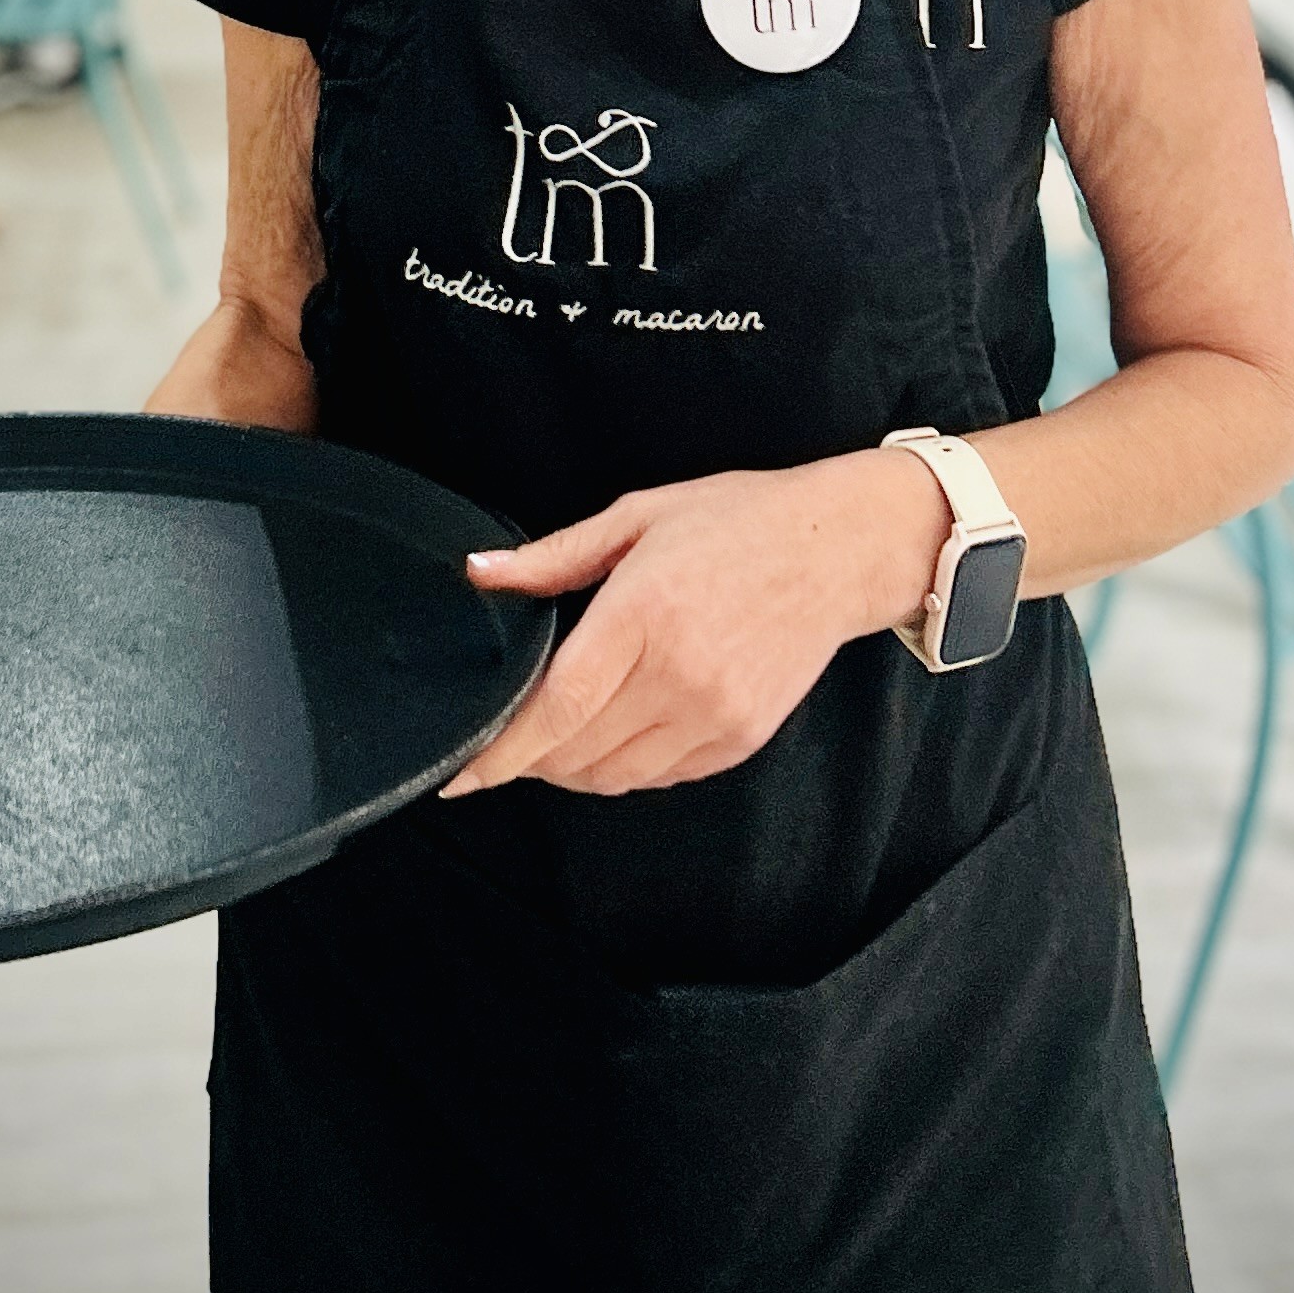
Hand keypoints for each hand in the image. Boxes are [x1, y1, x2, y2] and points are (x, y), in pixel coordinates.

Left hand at [445, 449, 949, 798]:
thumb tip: (479, 573)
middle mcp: (679, 674)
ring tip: (559, 734)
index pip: (555, 709)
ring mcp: (714, 713)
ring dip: (572, 767)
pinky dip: (623, 767)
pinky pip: (660, 776)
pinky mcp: (740, 738)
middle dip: (528, 757)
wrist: (836, 549)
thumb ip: (553, 557)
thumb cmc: (737, 521)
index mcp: (643, 613)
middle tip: (507, 735)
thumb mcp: (638, 516)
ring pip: (613, 776)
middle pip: (575, 752)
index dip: (499, 753)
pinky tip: (618, 729)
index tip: (457, 776)